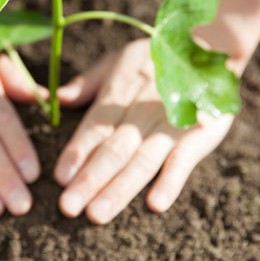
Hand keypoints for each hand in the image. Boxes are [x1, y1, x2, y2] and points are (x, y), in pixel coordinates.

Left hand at [54, 38, 234, 224]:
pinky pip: (184, 159)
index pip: (94, 126)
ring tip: (98, 213)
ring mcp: (170, 124)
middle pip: (114, 149)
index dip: (77, 151)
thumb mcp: (115, 61)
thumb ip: (86, 83)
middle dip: (90, 179)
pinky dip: (171, 180)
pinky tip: (156, 204)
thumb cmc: (151, 58)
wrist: (204, 47)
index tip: (59, 177)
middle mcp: (141, 111)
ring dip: (120, 188)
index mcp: (118, 93)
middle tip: (68, 207)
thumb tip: (54, 98)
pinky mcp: (199, 133)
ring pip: (142, 160)